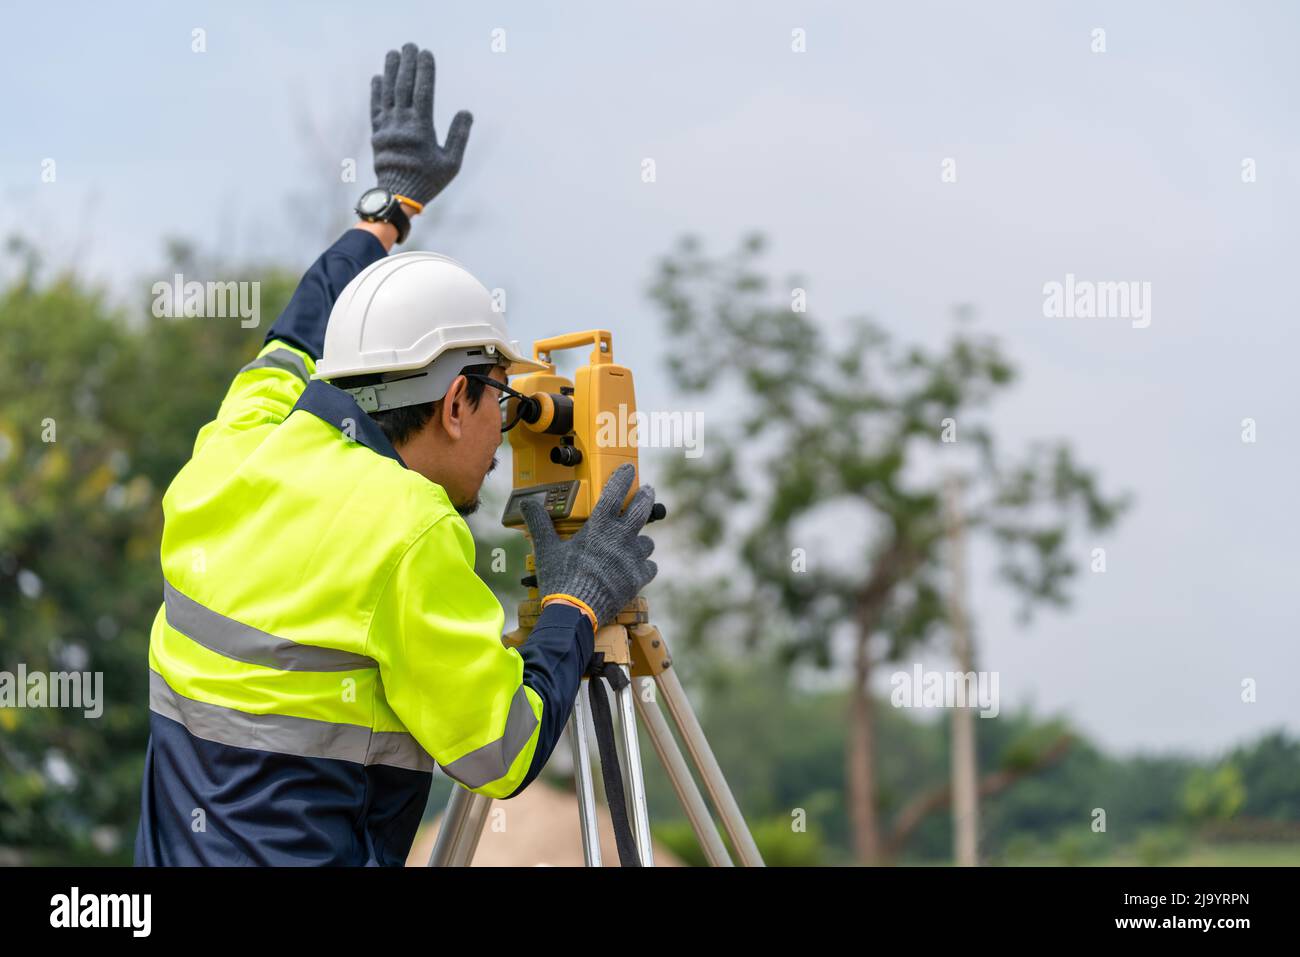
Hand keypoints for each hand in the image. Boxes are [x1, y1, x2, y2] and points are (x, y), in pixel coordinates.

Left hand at [370, 43, 472, 209]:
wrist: (398, 197)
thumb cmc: (428, 181)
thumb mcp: (451, 162)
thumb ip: (459, 136)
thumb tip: (466, 112)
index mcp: (421, 128)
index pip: (423, 91)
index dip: (425, 70)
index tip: (426, 53)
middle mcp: (402, 123)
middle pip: (404, 86)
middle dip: (407, 63)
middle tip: (409, 45)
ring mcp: (386, 127)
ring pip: (388, 93)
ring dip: (390, 71)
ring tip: (392, 54)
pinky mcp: (377, 134)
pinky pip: (376, 108)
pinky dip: (377, 92)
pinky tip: (378, 78)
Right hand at [521, 464, 658, 627]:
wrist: (575, 612)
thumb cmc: (560, 579)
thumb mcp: (546, 549)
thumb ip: (539, 523)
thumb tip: (526, 503)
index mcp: (598, 527)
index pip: (615, 493)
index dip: (622, 478)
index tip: (628, 468)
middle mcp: (620, 538)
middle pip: (642, 510)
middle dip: (646, 497)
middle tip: (647, 491)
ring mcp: (631, 558)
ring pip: (647, 541)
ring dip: (641, 539)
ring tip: (636, 540)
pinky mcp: (637, 578)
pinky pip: (649, 566)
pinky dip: (644, 565)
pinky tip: (636, 567)